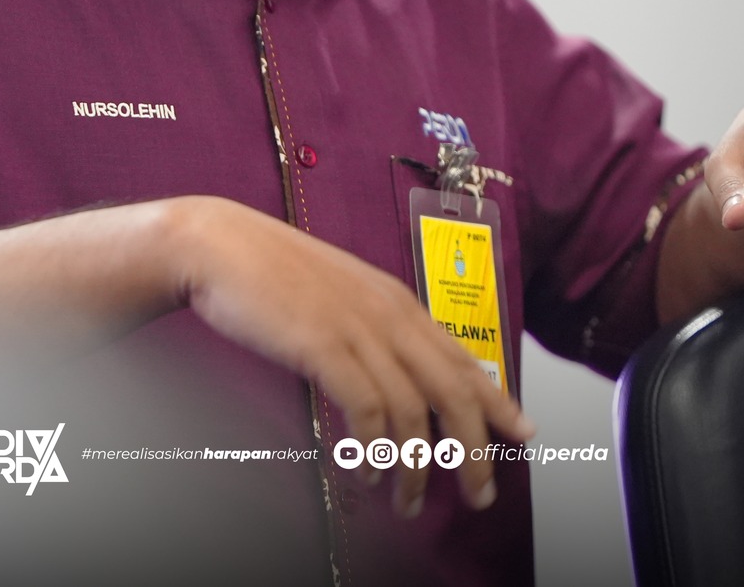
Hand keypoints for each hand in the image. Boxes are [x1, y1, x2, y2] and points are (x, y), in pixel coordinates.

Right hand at [165, 195, 535, 518]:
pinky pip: (367, 409)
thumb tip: (402, 366)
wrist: (220, 244)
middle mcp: (388, 314)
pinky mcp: (323, 345)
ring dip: (417, 466)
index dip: (499, 400)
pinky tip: (371, 470)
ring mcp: (358, 328)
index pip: (462, 358)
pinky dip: (375, 447)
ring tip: (409, 500)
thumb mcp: (340, 292)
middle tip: (480, 493)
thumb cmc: (272, 270)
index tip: (523, 433)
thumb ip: (375, 324)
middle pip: (454, 392)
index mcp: (396, 300)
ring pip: (413, 411)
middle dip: (475, 450)